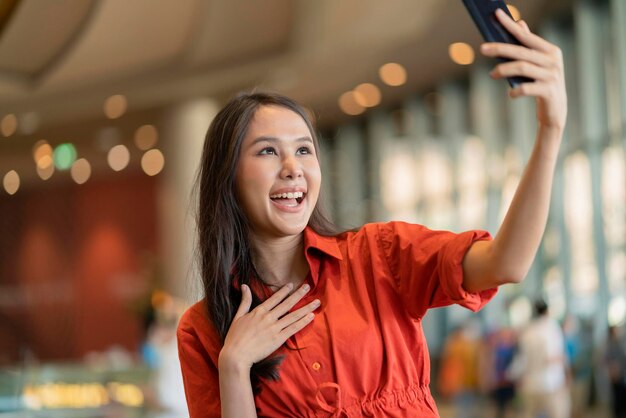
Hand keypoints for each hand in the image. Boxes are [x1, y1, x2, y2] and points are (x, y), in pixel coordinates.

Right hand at [218, 283, 318, 371]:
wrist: (236, 355)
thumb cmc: (235, 337)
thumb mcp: (238, 316)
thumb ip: (245, 301)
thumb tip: (244, 286)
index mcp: (259, 311)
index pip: (275, 298)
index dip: (284, 291)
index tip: (292, 285)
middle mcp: (269, 317)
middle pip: (287, 304)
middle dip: (299, 294)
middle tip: (308, 286)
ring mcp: (274, 328)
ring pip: (294, 315)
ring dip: (306, 308)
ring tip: (316, 302)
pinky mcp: (278, 339)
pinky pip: (293, 328)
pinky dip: (303, 322)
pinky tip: (311, 317)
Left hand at [481, 8, 566, 132]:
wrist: (555, 110)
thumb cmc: (542, 83)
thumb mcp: (537, 63)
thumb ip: (529, 45)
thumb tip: (520, 24)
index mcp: (550, 50)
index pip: (526, 36)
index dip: (511, 26)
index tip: (497, 15)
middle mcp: (553, 61)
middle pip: (521, 51)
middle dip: (500, 49)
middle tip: (482, 49)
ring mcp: (552, 76)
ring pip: (522, 68)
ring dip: (503, 70)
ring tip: (492, 74)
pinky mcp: (548, 91)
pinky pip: (526, 88)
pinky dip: (515, 90)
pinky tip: (510, 93)